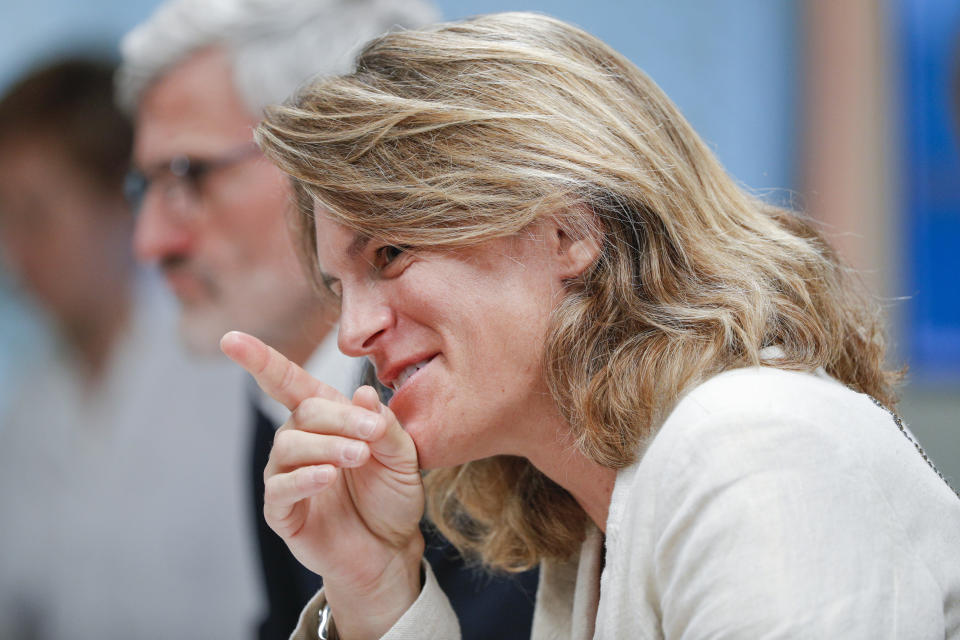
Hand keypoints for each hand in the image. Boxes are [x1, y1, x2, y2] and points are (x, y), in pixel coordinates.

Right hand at [221, 331, 424, 637]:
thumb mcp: (403, 456)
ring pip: (289, 448)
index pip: (288, 382)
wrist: (392, 550)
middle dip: (338, 418)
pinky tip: (326, 477)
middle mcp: (299, 443)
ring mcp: (287, 477)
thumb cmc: (392, 495)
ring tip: (358, 457)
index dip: (260, 360)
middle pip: (301, 413)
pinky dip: (303, 479)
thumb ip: (385, 425)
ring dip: (326, 447)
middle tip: (371, 435)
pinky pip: (281, 490)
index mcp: (325, 419)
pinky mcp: (283, 513)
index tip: (232, 339)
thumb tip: (363, 392)